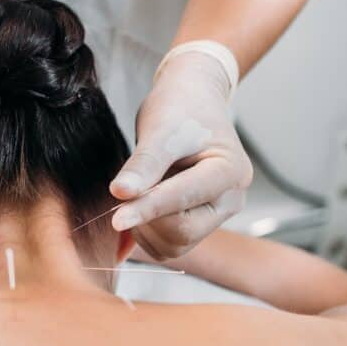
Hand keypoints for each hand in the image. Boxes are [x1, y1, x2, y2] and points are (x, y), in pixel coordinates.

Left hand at [110, 51, 251, 259]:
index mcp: (230, 171)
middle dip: (148, 217)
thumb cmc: (180, 109)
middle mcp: (231, 199)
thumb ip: (144, 164)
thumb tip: (122, 195)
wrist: (190, 100)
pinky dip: (149, 232)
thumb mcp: (160, 129)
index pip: (184, 200)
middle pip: (184, 231)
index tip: (115, 218)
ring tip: (140, 190)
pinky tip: (143, 203)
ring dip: (146, 226)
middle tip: (127, 191)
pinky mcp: (201, 222)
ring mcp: (218, 213)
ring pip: (176, 244)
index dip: (147, 208)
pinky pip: (170, 245)